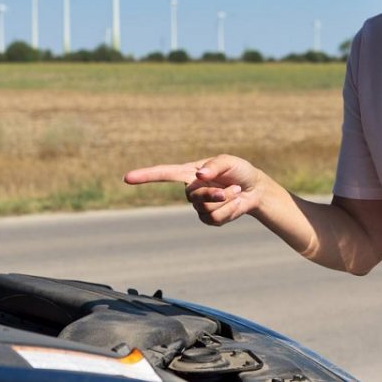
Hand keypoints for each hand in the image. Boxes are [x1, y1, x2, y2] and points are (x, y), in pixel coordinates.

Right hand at [124, 154, 265, 225]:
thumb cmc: (239, 171)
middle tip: (232, 187)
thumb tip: (199, 175)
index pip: (163, 174)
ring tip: (235, 191)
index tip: (128, 178)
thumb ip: (214, 165)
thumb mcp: (229, 161)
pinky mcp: (209, 219)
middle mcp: (191, 189)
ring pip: (205, 209)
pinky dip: (229, 211)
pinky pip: (215, 219)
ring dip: (226, 201)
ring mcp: (199, 206)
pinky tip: (236, 203)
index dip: (145, 176)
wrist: (254, 189)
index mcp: (189, 172)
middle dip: (214, 193)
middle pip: (193, 196)